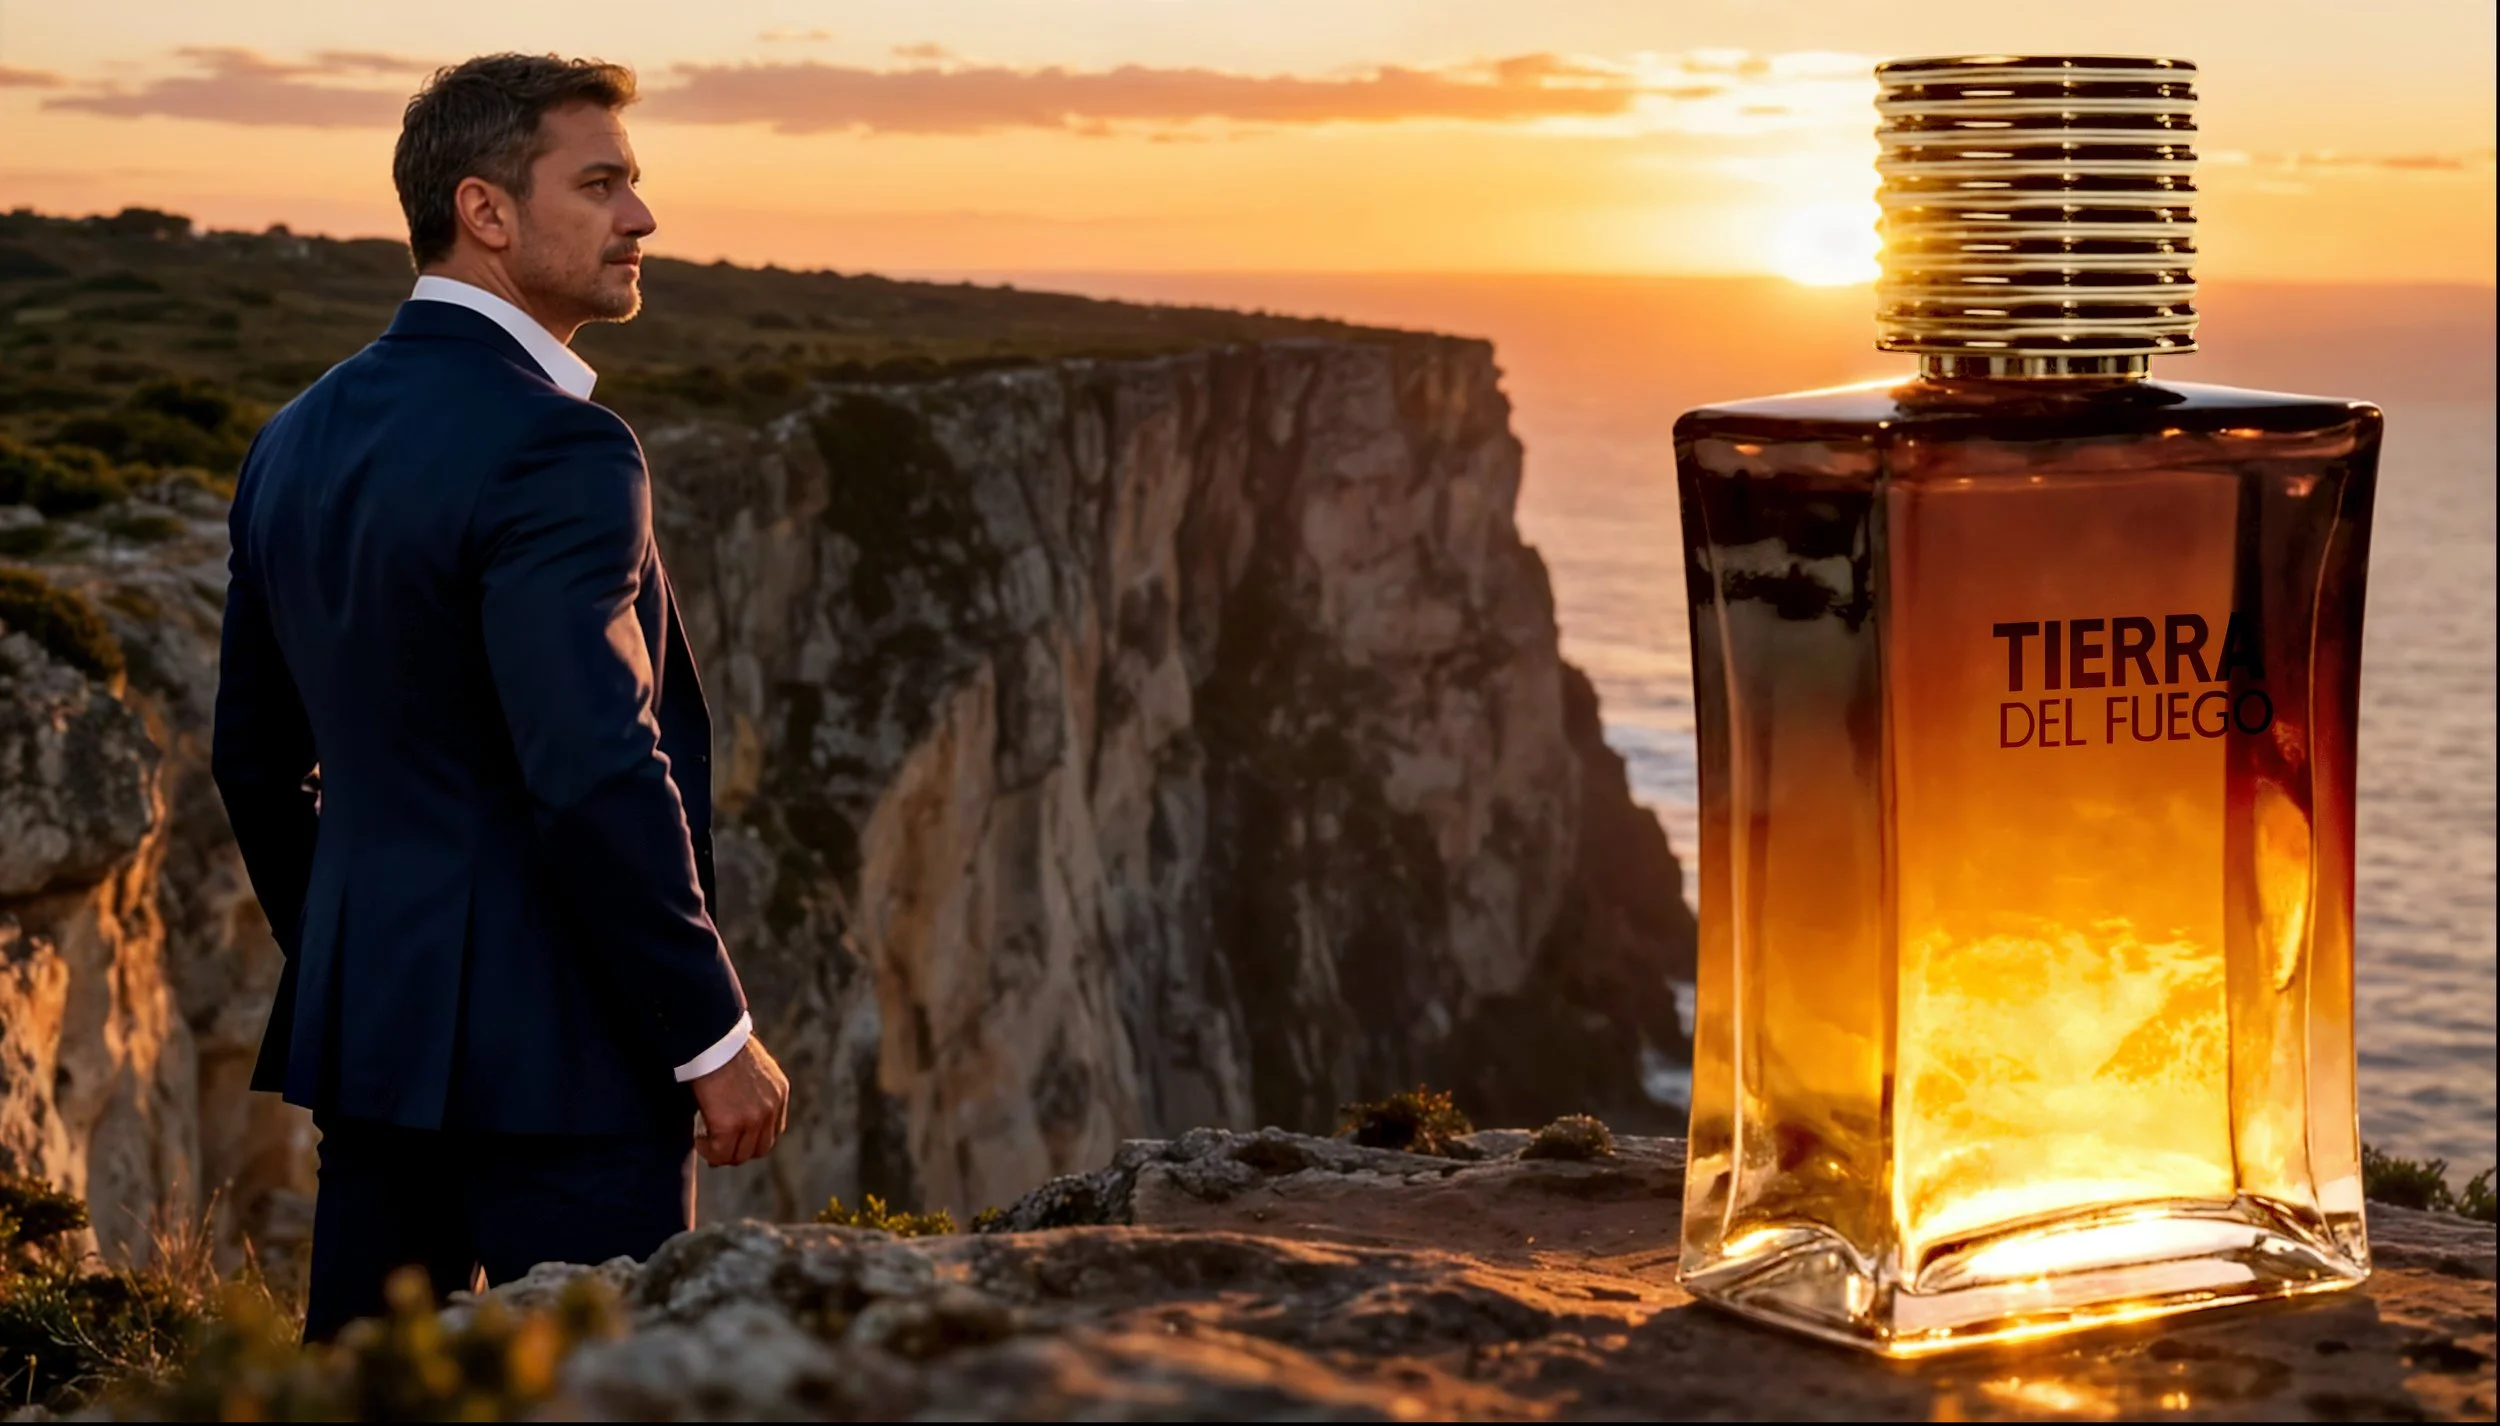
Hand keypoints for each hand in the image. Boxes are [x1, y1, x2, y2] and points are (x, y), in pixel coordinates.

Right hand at [690, 1034, 788, 1167]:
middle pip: (760, 1149)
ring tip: (705, 1142)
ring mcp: (753, 1119)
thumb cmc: (723, 1046)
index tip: (733, 1140)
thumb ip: (753, 1089)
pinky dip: (708, 1150)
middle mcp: (771, 1108)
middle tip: (717, 1147)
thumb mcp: (751, 1067)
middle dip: (738, 1151)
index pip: (772, 1131)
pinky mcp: (730, 1125)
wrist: (712, 1039)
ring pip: (739, 1155)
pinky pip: (719, 1152)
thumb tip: (736, 1105)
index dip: (752, 1140)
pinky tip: (699, 1139)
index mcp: (778, 1092)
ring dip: (721, 1153)